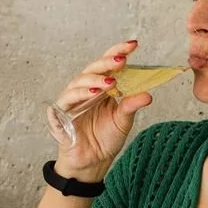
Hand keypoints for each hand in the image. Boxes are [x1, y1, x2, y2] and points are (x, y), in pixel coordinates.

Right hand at [49, 39, 153, 177]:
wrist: (92, 162)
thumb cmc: (105, 139)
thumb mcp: (123, 121)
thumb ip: (131, 105)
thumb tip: (148, 94)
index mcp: (101, 88)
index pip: (107, 65)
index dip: (117, 52)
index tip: (133, 45)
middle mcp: (84, 91)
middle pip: (91, 70)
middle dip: (106, 64)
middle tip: (121, 61)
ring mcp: (71, 104)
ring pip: (76, 86)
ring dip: (91, 82)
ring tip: (107, 84)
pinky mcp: (60, 118)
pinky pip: (60, 107)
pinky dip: (69, 101)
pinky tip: (79, 98)